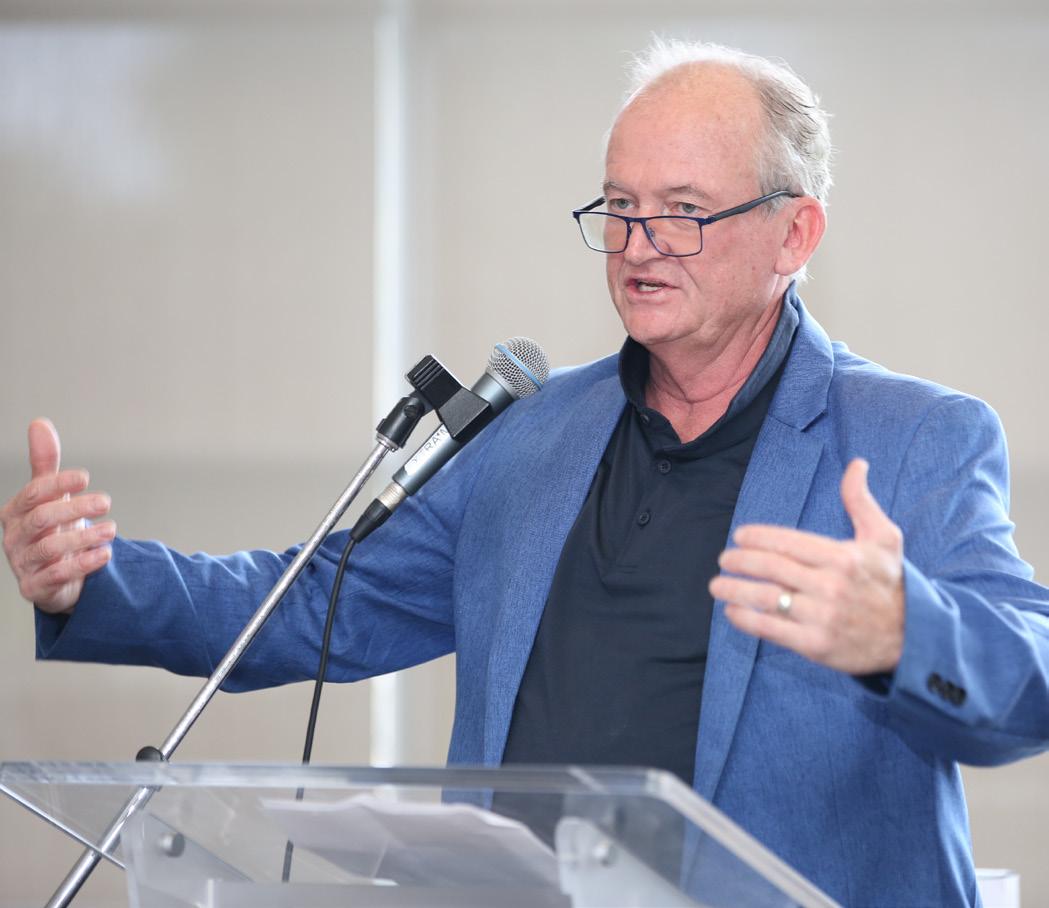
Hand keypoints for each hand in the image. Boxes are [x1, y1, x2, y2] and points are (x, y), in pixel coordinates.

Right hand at [0, 419, 115, 613]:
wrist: (57, 576)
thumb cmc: (53, 529)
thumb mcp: (50, 496)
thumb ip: (45, 463)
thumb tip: (39, 423)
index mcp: (16, 512)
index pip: (33, 494)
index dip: (58, 484)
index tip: (86, 477)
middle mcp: (15, 538)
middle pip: (42, 519)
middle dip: (75, 508)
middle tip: (105, 502)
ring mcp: (23, 564)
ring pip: (50, 548)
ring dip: (84, 537)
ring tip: (112, 530)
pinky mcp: (36, 588)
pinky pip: (57, 576)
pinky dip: (83, 564)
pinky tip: (105, 553)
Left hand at [709, 458, 904, 674]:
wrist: (914, 638)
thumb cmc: (891, 582)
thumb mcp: (884, 538)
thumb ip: (860, 501)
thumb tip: (856, 464)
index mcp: (843, 557)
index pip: (787, 542)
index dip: (757, 538)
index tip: (739, 537)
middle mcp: (831, 586)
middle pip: (771, 568)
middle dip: (739, 562)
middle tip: (724, 559)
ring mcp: (822, 617)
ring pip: (766, 598)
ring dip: (734, 591)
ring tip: (717, 585)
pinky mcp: (816, 645)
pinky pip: (771, 629)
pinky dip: (746, 620)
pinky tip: (732, 611)